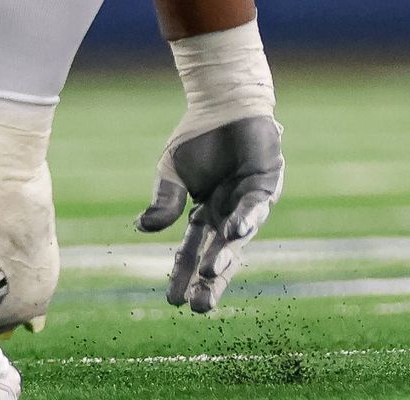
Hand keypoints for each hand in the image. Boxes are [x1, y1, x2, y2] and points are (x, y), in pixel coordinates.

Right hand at [136, 113, 283, 311]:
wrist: (221, 102)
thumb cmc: (197, 136)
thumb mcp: (171, 172)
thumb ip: (163, 200)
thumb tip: (143, 228)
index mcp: (204, 213)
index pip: (192, 251)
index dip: (183, 275)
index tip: (173, 300)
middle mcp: (227, 213)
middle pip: (219, 254)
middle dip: (209, 281)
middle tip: (200, 307)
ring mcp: (248, 200)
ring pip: (238, 236)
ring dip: (225, 254)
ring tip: (209, 272)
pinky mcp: (266, 183)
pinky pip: (256, 206)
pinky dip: (246, 219)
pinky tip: (235, 232)